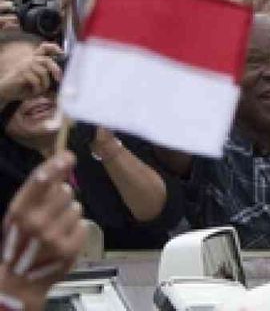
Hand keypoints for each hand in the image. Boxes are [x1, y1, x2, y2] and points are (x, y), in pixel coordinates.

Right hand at [0, 42, 61, 103]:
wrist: (5, 92)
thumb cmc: (22, 87)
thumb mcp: (37, 82)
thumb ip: (46, 78)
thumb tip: (59, 79)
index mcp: (34, 59)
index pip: (44, 48)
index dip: (54, 48)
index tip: (62, 53)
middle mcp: (29, 60)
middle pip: (47, 60)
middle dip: (56, 70)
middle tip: (60, 80)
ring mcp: (24, 65)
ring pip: (43, 73)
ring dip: (45, 84)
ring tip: (41, 91)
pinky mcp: (20, 73)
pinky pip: (35, 80)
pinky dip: (37, 88)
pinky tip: (34, 92)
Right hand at [0, 151, 87, 305]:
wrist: (20, 280)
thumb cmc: (20, 242)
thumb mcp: (19, 215)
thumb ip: (37, 191)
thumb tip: (61, 161)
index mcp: (19, 212)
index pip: (40, 181)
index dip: (55, 165)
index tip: (68, 155)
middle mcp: (36, 222)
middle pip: (66, 191)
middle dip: (62, 198)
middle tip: (51, 213)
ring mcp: (53, 236)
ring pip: (76, 207)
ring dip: (68, 216)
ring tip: (54, 230)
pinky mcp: (70, 248)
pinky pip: (83, 224)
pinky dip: (76, 230)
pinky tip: (62, 240)